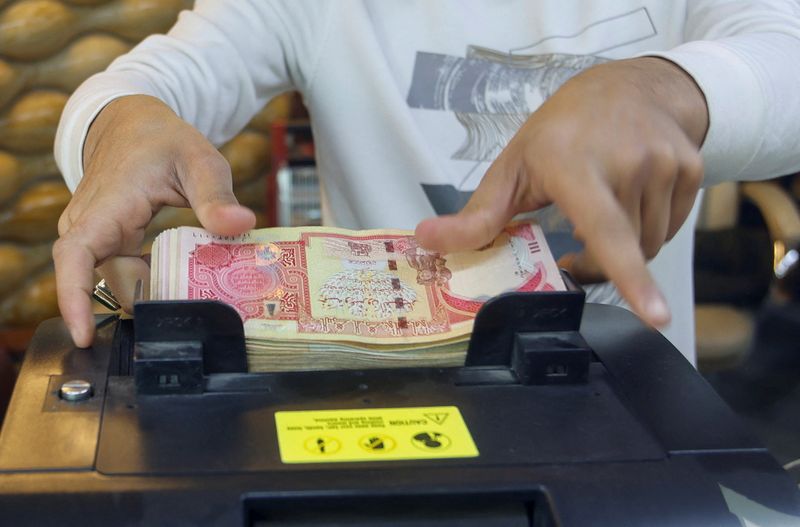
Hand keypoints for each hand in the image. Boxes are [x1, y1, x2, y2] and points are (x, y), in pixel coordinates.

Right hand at [53, 95, 254, 346]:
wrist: (131, 123)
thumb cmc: (162, 140)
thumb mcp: (199, 160)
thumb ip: (217, 194)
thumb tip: (241, 224)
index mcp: (107, 207)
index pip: (76, 258)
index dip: (74, 299)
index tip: (84, 334)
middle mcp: (90, 227)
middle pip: (117, 283)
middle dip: (155, 303)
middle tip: (204, 310)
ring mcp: (94, 237)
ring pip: (124, 282)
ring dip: (158, 292)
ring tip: (202, 294)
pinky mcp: (106, 244)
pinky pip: (127, 273)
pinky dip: (155, 280)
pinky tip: (187, 282)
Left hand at [415, 58, 708, 327]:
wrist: (632, 84)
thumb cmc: (563, 128)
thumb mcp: (514, 166)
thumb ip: (477, 214)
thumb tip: (426, 241)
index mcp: (577, 166)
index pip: (605, 230)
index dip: (629, 276)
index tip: (655, 316)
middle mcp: (628, 163)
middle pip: (625, 252)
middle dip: (598, 265)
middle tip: (573, 250)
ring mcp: (666, 165)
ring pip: (651, 244)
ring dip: (626, 248)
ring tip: (602, 217)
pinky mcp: (692, 170)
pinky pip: (671, 227)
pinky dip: (648, 229)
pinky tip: (630, 200)